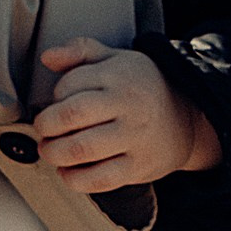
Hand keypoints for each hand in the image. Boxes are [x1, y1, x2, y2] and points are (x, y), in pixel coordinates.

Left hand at [33, 37, 222, 193]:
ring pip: (82, 149)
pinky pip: (100, 179)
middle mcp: (127, 105)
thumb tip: (48, 57)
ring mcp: (134, 138)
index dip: (53, 97)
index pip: (70, 85)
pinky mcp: (137, 166)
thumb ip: (80, 51)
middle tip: (44, 130)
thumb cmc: (142, 88)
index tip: (54, 104)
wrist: (186, 118)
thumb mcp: (115, 59)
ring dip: (55, 153)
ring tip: (51, 150)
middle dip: (46, 126)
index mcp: (118, 76)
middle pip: (72, 116)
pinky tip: (67, 171)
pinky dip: (75, 179)